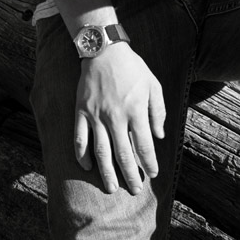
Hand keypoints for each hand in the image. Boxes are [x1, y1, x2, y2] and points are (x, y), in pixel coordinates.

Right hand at [74, 42, 165, 194]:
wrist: (104, 50)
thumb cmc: (132, 67)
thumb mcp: (153, 85)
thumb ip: (158, 111)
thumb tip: (159, 135)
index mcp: (136, 110)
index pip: (144, 145)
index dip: (149, 163)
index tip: (153, 174)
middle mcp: (116, 117)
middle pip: (123, 154)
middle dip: (131, 175)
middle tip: (135, 189)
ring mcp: (96, 115)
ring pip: (101, 151)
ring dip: (107, 172)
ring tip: (111, 188)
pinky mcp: (82, 111)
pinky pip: (80, 138)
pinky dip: (82, 155)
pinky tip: (87, 167)